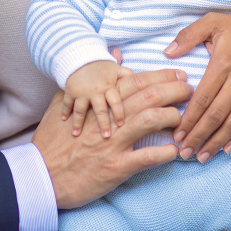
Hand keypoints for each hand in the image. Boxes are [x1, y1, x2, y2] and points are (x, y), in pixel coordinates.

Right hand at [33, 68, 192, 208]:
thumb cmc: (52, 140)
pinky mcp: (115, 167)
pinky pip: (146, 157)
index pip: (135, 81)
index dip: (161, 75)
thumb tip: (112, 56)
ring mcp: (113, 143)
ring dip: (173, 116)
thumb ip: (88, 80)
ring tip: (184, 119)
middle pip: (148, 96)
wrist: (40, 175)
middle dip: (175, 90)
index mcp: (97, 102)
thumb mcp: (64, 102)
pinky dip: (165, 152)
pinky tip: (175, 151)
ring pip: (150, 120)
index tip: (179, 74)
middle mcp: (108, 119)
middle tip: (190, 90)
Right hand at [63, 61, 123, 137]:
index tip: (121, 124)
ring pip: (80, 109)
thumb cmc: (102, 67)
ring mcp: (81, 92)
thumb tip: (144, 82)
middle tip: (106, 137)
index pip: (115, 101)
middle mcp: (95, 91)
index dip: (119, 112)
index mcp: (108, 87)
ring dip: (78, 122)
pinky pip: (67, 103)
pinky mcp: (70, 91)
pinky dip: (64, 111)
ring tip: (76, 134)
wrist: (82, 57)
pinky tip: (63, 121)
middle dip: (103, 123)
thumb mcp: (116, 69)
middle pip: (99, 109)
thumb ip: (128, 77)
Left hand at [165, 12, 230, 162]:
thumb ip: (189, 35)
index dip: (189, 118)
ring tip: (201, 157)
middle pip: (216, 115)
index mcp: (223, 63)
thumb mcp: (213, 21)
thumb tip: (168, 52)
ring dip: (216, 143)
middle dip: (198, 137)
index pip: (203, 98)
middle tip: (183, 152)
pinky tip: (225, 150)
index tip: (176, 134)